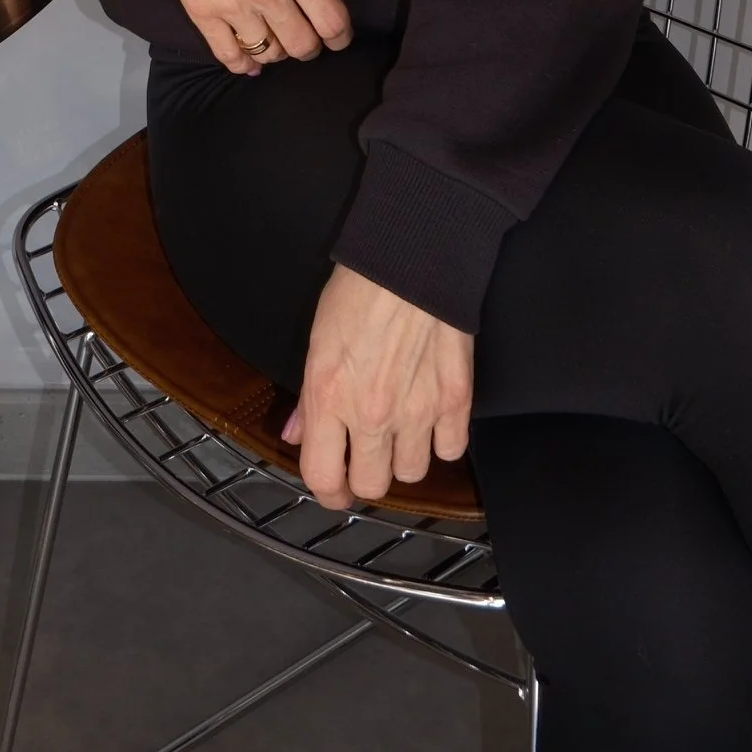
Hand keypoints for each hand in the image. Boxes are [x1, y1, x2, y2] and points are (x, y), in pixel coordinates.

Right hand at [170, 0, 353, 73]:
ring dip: (278, 51)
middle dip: (310, 46)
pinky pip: (228, 55)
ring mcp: (234, 6)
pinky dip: (242, 64)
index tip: (338, 37)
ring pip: (268, 54)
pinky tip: (249, 61)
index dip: (341, 37)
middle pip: (303, 46)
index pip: (332, 22)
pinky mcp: (204, 13)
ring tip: (276, 39)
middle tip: (305, 36)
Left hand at [284, 265, 473, 509]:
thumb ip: (307, 397)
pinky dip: (441, 441)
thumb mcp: (316, 340)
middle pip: (370, 485)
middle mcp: (372, 415)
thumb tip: (296, 433)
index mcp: (329, 398)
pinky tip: (432, 420)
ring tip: (399, 432)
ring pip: (410, 474)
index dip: (326, 490)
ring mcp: (417, 412)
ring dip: (402, 458)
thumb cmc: (358, 290)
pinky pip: (450, 451)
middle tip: (364, 456)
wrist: (413, 261)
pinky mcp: (455, 401)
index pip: (322, 477)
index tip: (332, 486)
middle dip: (364, 475)